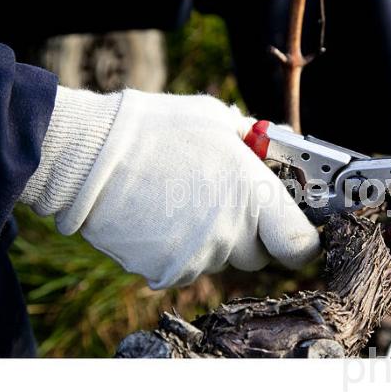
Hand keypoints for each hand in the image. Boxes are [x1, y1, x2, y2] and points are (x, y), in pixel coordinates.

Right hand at [21, 87, 320, 288]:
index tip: (293, 231)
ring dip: (213, 239)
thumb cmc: (156, 130)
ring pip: (222, 260)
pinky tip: (162, 218)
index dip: (300, 241)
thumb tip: (281, 149)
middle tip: (224, 202)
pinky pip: (189, 267)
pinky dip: (182, 249)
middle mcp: (231, 233)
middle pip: (259, 254)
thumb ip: (258, 143)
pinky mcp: (167, 272)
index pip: (300, 246)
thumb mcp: (217, 120)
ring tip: (183, 202)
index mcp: (253, 195)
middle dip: (250, 233)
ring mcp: (199, 257)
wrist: (90, 158)